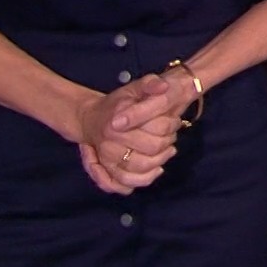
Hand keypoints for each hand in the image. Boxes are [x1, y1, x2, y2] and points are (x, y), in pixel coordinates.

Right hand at [75, 77, 188, 193]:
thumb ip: (149, 84)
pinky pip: (126, 182)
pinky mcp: (107, 171)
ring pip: (141, 168)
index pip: (156, 129)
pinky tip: (156, 169)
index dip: (171, 126)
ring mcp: (107, 159)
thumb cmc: (117, 103)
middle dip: (167, 143)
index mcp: (117, 122)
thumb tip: (163, 87)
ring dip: (160, 161)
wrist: (91, 118)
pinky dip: (144, 179)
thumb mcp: (133, 88)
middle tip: (171, 138)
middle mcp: (109, 143)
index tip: (175, 121)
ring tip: (167, 152)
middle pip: (151, 149)